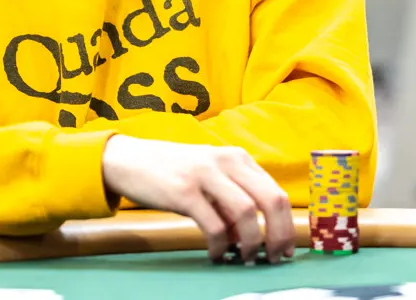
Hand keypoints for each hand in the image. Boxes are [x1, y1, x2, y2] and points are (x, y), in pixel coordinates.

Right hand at [101, 134, 293, 262]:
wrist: (128, 159)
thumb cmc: (172, 171)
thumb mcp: (209, 174)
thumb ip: (233, 195)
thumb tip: (257, 234)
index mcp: (237, 157)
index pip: (276, 192)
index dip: (287, 225)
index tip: (286, 248)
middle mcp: (226, 161)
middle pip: (271, 201)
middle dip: (278, 236)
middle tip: (273, 258)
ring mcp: (205, 174)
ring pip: (247, 214)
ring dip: (251, 243)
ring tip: (243, 258)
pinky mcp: (184, 192)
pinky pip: (215, 227)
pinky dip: (221, 247)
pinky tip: (217, 255)